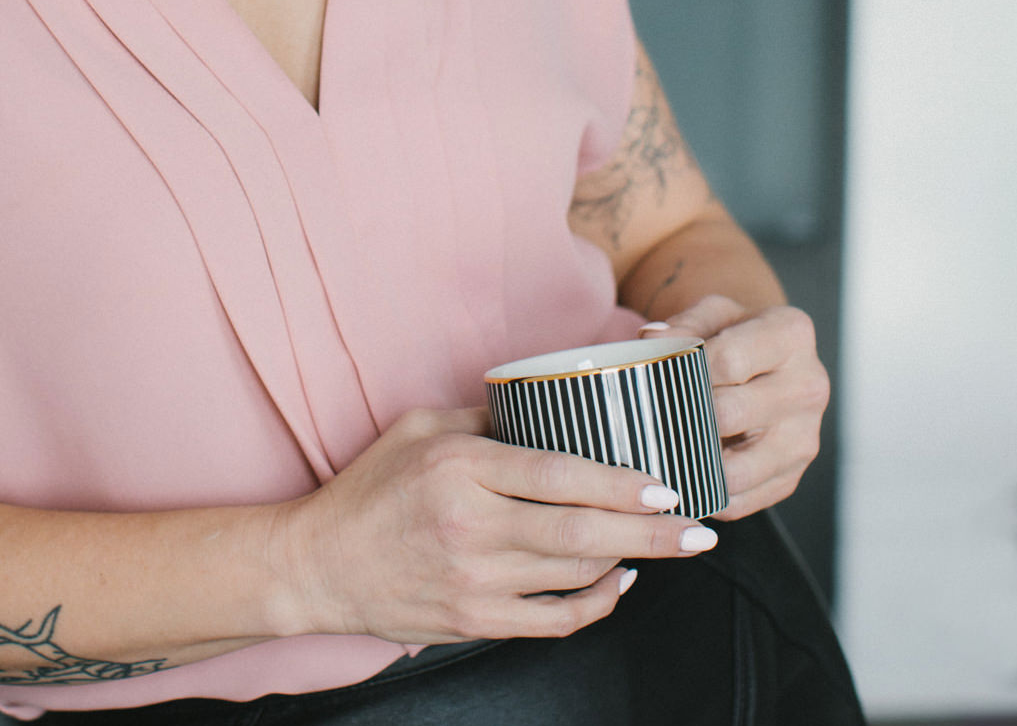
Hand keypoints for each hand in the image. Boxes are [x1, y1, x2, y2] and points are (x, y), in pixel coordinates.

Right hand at [273, 406, 720, 646]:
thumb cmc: (371, 486)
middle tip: (699, 528)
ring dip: (628, 560)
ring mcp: (475, 583)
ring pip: (574, 575)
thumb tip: (550, 396)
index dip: (619, 482)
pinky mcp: (475, 622)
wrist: (319, 565)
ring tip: (664, 542)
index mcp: (460, 469)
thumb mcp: (420, 426)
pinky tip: (617, 582)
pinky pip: (555, 621)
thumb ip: (486, 414)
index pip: (557, 476)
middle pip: (581, 533)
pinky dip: (595, 603)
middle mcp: (471, 528)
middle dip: (651, 533)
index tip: (664, 483)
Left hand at [640, 295, 829, 519]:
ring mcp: (804, 437)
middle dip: (685, 417)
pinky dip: (708, 495)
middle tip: (649, 418)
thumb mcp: (712, 314)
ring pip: (738, 469)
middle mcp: (809, 387)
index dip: (686, 370)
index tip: (657, 376)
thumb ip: (682, 324)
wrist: (769, 363)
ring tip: (661, 452)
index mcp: (791, 335)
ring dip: (693, 465)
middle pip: (732, 414)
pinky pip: (743, 499)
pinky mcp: (793, 476)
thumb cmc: (735, 335)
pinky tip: (683, 476)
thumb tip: (652, 339)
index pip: (729, 360)